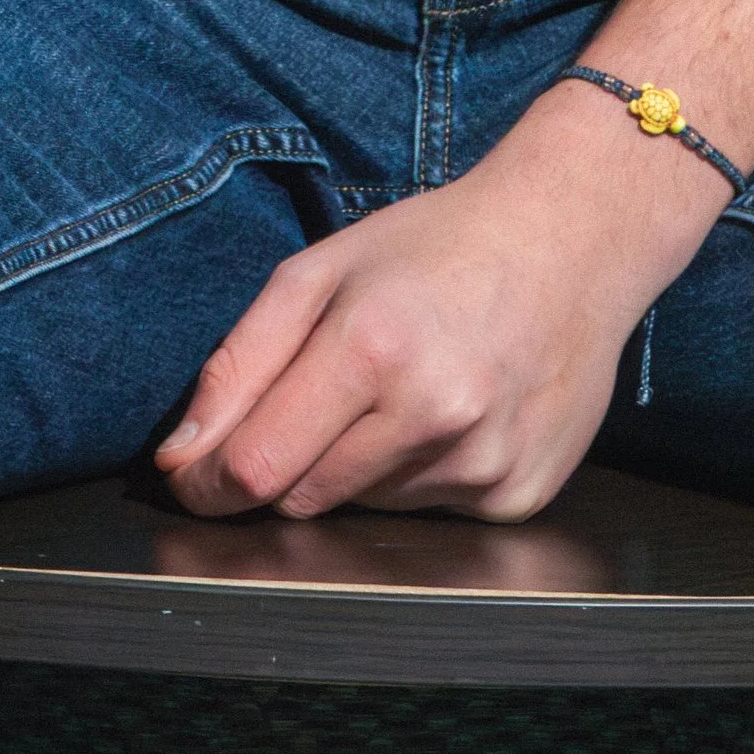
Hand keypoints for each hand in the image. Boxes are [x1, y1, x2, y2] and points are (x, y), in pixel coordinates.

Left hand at [154, 99, 728, 522]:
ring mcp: (484, 463)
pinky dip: (416, 476)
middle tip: (315, 399)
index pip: (256, 465)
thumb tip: (180, 457)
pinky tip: (448, 413)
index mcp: (373, 347)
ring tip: (399, 389)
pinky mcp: (519, 494)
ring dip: (354, 467)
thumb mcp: (320, 271)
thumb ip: (238, 363)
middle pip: (303, 498)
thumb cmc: (437, 245)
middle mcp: (434, 414)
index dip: (207, 482)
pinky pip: (427, 513)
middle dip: (283, 465)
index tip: (193, 475)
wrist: (574, 240)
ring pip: (363, 509)